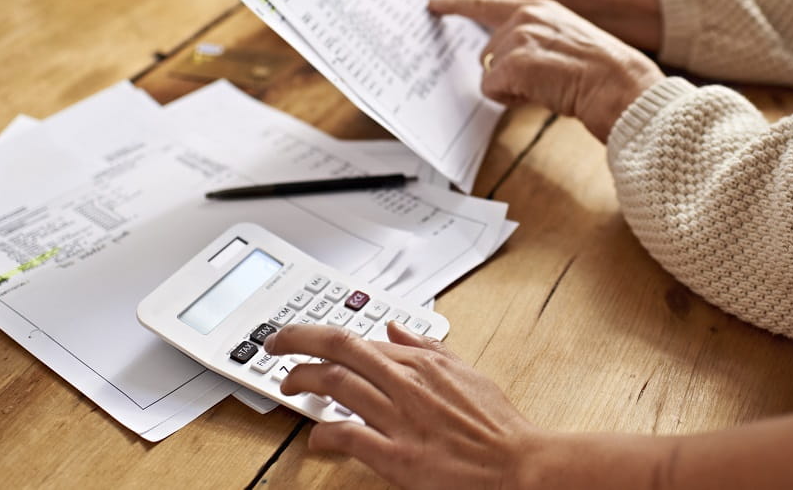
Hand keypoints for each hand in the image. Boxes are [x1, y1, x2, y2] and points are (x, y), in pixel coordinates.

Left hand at [264, 322, 541, 489]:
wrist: (517, 464)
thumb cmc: (496, 425)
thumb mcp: (466, 371)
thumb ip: (427, 348)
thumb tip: (394, 328)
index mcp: (422, 363)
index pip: (358, 339)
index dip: (319, 336)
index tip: (300, 339)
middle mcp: (407, 384)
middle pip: (338, 349)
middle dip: (296, 341)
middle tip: (275, 345)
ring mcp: (400, 419)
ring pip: (336, 385)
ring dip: (303, 381)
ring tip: (289, 385)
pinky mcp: (398, 456)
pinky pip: (348, 435)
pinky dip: (324, 432)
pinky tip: (316, 435)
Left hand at [429, 0, 665, 141]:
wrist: (619, 84)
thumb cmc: (602, 71)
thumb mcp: (565, 41)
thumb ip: (536, 40)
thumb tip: (511, 61)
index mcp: (539, 7)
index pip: (487, 3)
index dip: (458, 4)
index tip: (434, 2)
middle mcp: (525, 16)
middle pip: (487, 51)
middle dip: (505, 72)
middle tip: (541, 80)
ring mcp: (518, 38)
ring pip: (489, 71)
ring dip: (511, 86)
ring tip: (546, 86)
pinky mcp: (514, 63)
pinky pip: (492, 89)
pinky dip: (511, 98)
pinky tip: (539, 94)